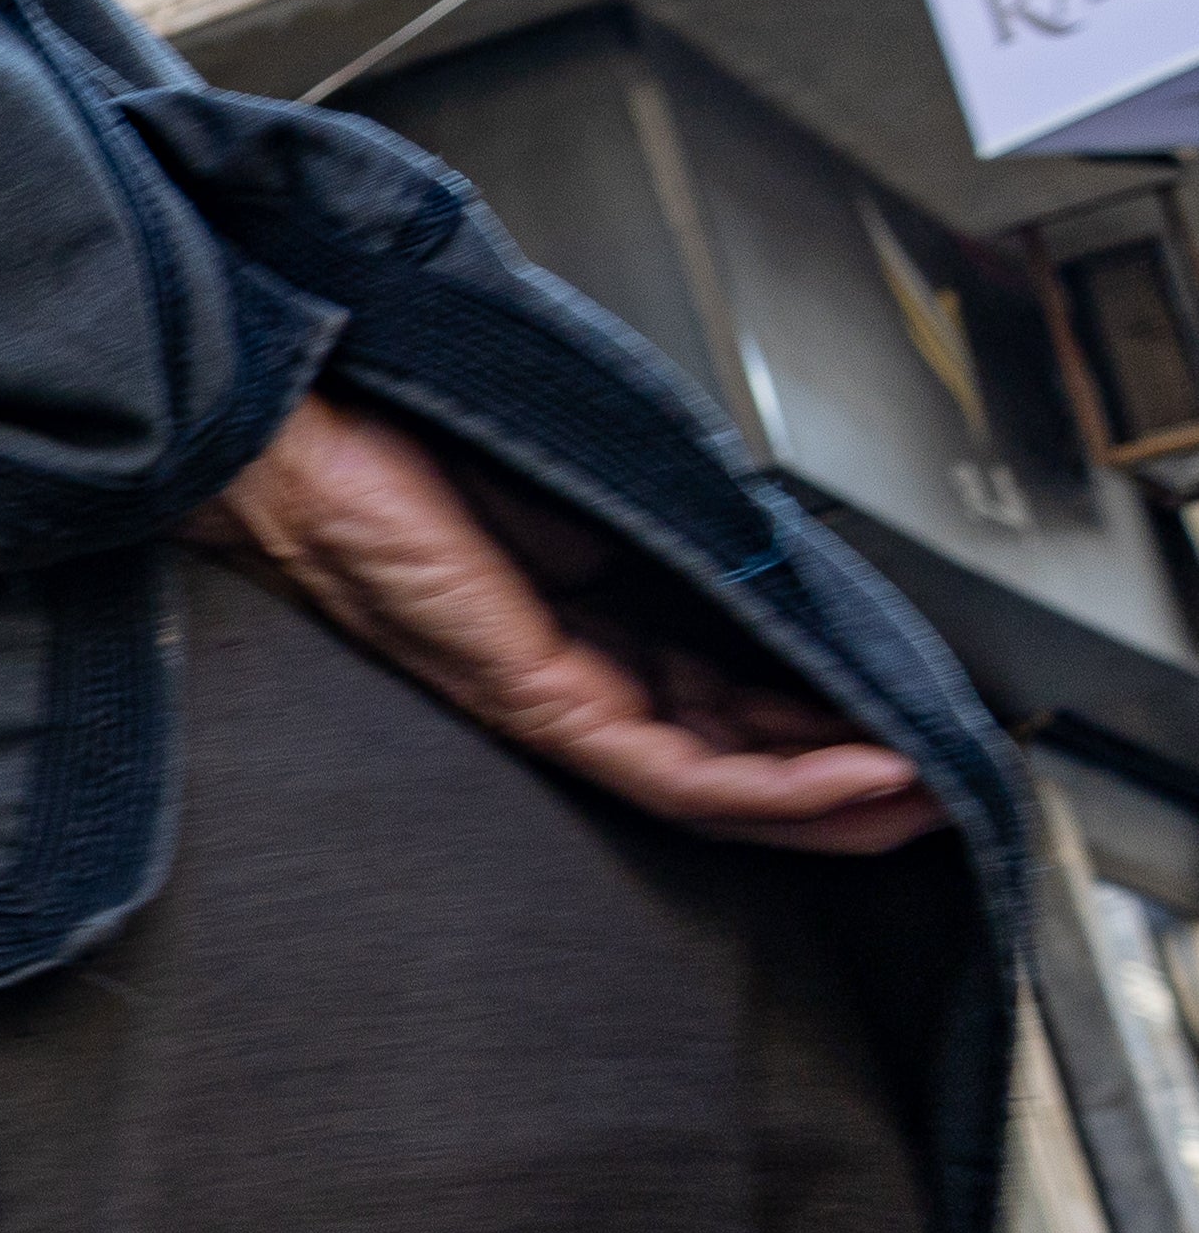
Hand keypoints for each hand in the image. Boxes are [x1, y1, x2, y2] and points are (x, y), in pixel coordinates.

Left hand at [186, 394, 943, 854]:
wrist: (291, 427)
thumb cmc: (398, 439)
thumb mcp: (574, 487)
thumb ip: (662, 531)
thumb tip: (761, 544)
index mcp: (570, 625)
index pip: (712, 700)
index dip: (812, 722)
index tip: (898, 724)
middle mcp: (558, 677)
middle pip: (724, 758)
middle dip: (840, 782)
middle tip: (940, 794)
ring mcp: (544, 695)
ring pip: (711, 784)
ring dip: (830, 800)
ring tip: (924, 805)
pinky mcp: (530, 695)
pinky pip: (668, 768)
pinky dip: (772, 781)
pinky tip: (851, 779)